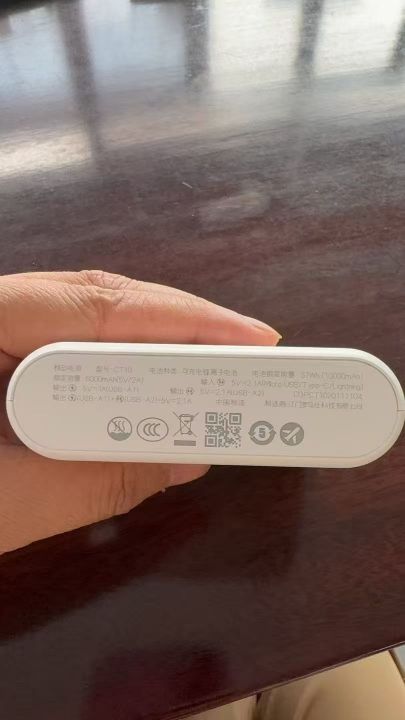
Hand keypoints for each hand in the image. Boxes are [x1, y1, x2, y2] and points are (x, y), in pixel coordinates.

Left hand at [0, 270, 279, 553]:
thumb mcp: (14, 505)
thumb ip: (100, 482)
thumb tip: (190, 459)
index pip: (98, 303)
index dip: (186, 319)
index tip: (256, 341)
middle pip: (100, 302)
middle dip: (181, 329)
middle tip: (254, 354)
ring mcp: (1, 327)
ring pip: (88, 320)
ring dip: (153, 348)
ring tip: (216, 368)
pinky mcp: (2, 352)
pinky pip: (69, 345)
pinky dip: (118, 365)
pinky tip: (153, 383)